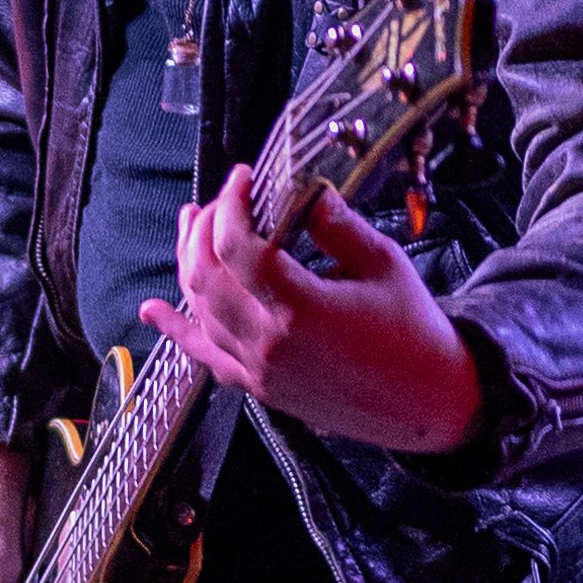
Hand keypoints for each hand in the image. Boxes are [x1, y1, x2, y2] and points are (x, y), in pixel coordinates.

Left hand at [140, 171, 484, 454]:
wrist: (430, 403)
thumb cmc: (415, 333)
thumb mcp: (383, 264)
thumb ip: (336, 224)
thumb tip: (302, 187)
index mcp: (302, 309)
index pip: (238, 246)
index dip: (231, 203)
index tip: (242, 178)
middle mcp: (270, 343)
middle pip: (205, 274)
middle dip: (203, 227)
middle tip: (218, 200)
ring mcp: (259, 370)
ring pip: (198, 309)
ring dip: (187, 262)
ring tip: (191, 226)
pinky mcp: (260, 388)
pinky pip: (204, 356)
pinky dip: (175, 331)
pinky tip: (151, 311)